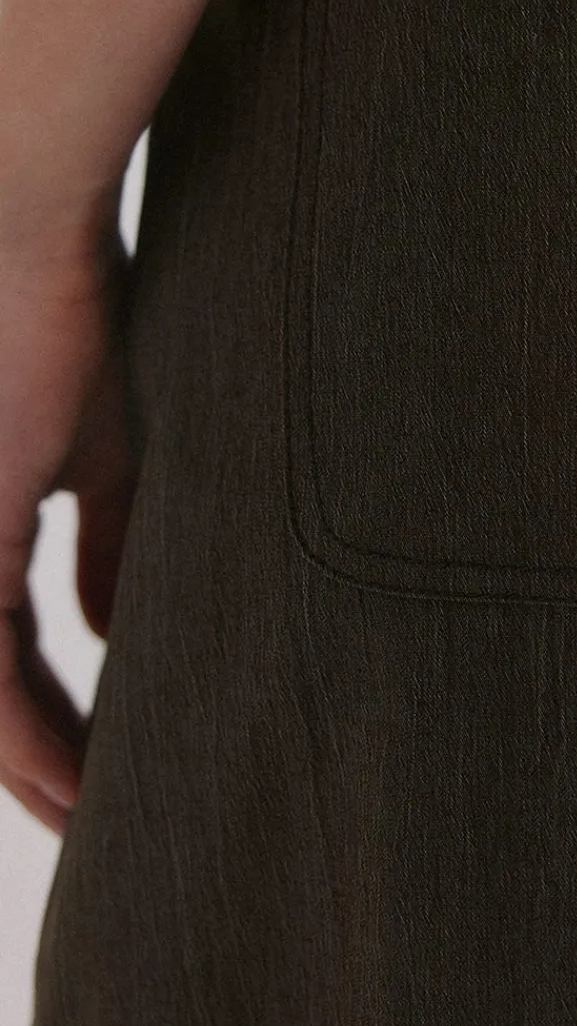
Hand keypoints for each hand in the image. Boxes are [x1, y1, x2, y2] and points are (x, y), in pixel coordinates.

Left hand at [0, 208, 137, 835]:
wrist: (9, 215)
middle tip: (97, 809)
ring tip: (96, 810)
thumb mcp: (100, 443)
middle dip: (36, 752)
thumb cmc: (59, 305)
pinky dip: (28, 736)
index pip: (1, 649)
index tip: (98, 762)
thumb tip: (116, 629)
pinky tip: (77, 775)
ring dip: (34, 758)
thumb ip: (106, 542)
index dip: (45, 716)